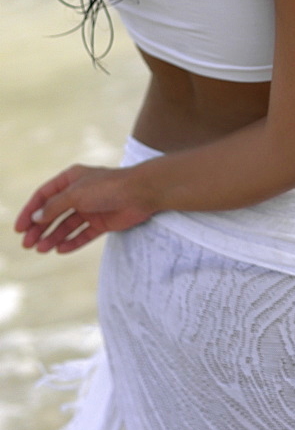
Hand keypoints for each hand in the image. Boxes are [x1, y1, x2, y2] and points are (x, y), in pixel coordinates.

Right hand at [14, 164, 154, 253]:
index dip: (30, 211)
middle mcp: (80, 193)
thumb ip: (55, 206)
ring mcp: (91, 208)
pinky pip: (83, 234)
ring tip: (41, 250)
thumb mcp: (76, 194)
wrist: (141, 193)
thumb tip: (36, 218)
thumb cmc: (108, 187)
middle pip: (54, 212)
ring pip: (67, 225)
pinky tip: (60, 250)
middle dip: (39, 228)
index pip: (44, 195)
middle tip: (27, 244)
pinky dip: (71, 242)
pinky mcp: (103, 222)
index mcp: (71, 179)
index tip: (19, 228)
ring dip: (53, 237)